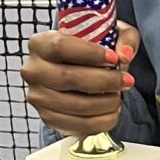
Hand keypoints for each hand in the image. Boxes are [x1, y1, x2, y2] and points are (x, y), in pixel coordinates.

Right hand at [21, 23, 139, 135]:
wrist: (77, 72)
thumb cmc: (89, 51)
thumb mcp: (109, 34)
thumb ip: (123, 38)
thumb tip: (124, 55)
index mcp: (40, 44)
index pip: (61, 47)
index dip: (91, 54)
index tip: (114, 59)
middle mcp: (33, 70)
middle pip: (69, 78)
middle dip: (105, 81)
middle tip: (126, 81)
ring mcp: (38, 97)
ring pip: (76, 104)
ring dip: (105, 103)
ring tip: (119, 96)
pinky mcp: (48, 118)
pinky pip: (78, 125)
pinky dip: (102, 121)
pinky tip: (112, 111)